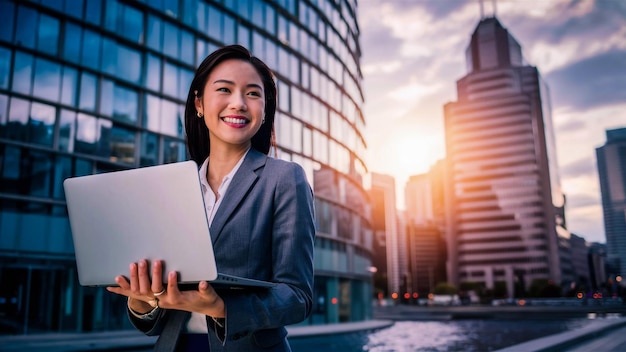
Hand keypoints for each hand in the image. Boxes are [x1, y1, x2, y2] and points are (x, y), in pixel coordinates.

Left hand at [106, 259, 224, 316]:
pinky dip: (123, 290)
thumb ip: (205, 289)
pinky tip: (112, 286)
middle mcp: (164, 301)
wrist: (201, 306)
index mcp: (177, 299)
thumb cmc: (204, 298)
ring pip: (141, 292)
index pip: (172, 292)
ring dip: (132, 282)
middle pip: (152, 290)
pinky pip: (135, 295)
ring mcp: (157, 300)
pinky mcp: (153, 298)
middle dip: (147, 276)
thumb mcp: (208, 294)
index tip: (173, 272)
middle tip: (144, 261)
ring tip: (124, 271)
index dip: (172, 283)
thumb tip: (203, 284)